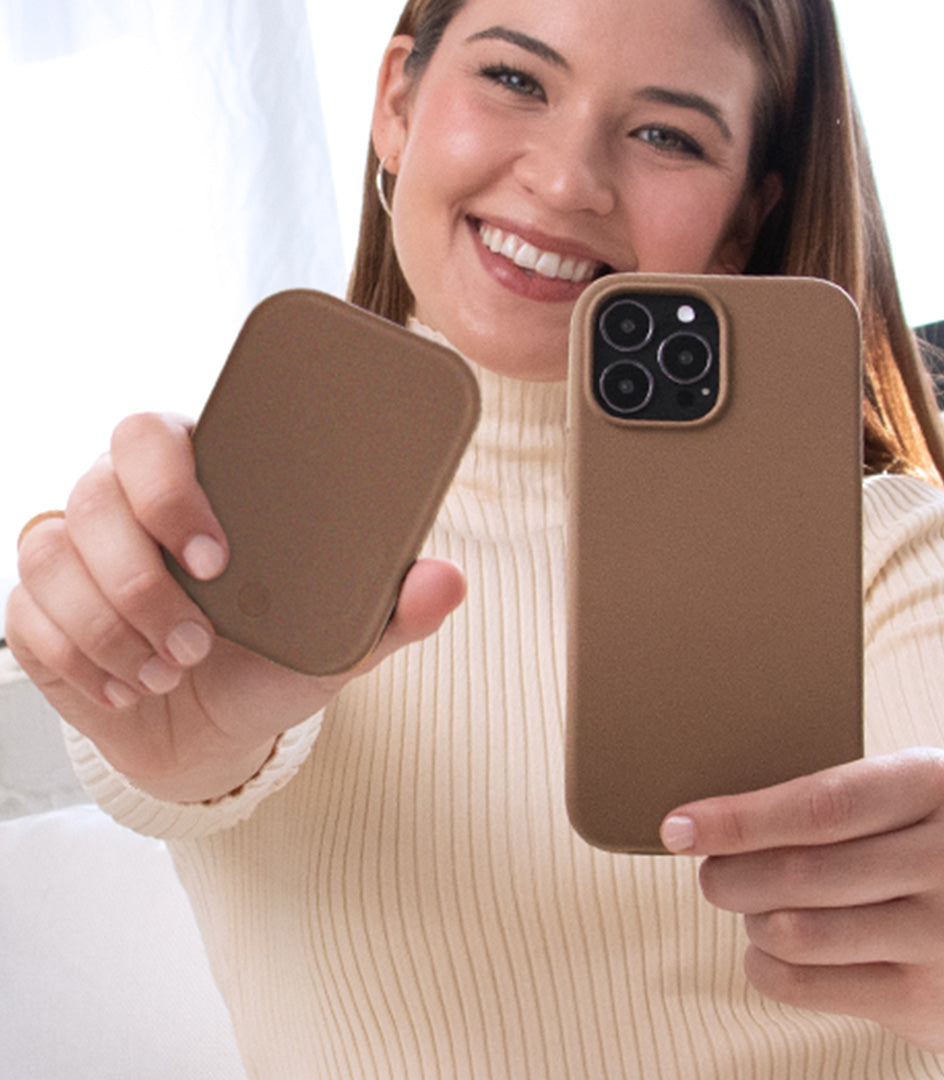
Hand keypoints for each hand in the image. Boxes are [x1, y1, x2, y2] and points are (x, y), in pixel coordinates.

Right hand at [5, 412, 465, 802]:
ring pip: (53, 558)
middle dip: (143, 578)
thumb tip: (447, 581)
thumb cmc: (270, 661)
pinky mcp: (36, 606)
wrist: (212, 728)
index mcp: (197, 480)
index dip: (171, 485)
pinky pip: (28, 620)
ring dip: (115, 630)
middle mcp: (124, 501)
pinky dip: (82, 663)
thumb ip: (390, 608)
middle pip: (95, 492)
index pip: (155, 435)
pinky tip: (130, 686)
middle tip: (198, 640)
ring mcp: (71, 550)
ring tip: (171, 671)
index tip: (217, 557)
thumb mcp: (335, 638)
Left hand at [661, 749, 943, 1076]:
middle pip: (796, 871)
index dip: (736, 819)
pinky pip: (804, 983)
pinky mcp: (926, 997)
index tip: (677, 827)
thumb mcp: (902, 804)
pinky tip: (767, 950)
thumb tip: (707, 817)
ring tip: (751, 906)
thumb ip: (826, 799)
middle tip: (710, 871)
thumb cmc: (925, 854)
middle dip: (728, 874)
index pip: (818, 803)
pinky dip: (764, 966)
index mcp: (940, 784)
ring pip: (793, 929)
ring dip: (750, 920)